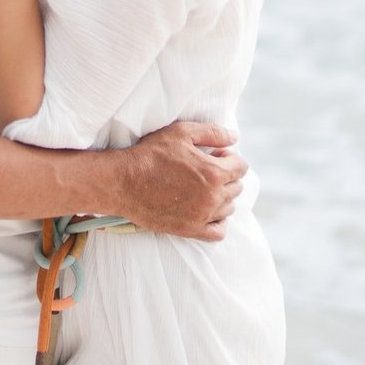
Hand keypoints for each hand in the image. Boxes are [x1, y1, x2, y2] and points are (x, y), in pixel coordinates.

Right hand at [114, 121, 246, 241]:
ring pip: (229, 208)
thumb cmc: (151, 154)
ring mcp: (202, 216)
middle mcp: (213, 197)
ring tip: (202, 188)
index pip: (241, 167)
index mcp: (214, 172)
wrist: (124, 182)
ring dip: (222, 196)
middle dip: (226, 176)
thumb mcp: (181, 133)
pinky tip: (207, 210)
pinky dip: (218, 222)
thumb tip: (235, 137)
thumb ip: (213, 133)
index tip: (215, 156)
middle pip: (236, 187)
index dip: (229, 158)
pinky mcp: (190, 230)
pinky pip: (219, 232)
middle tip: (205, 170)